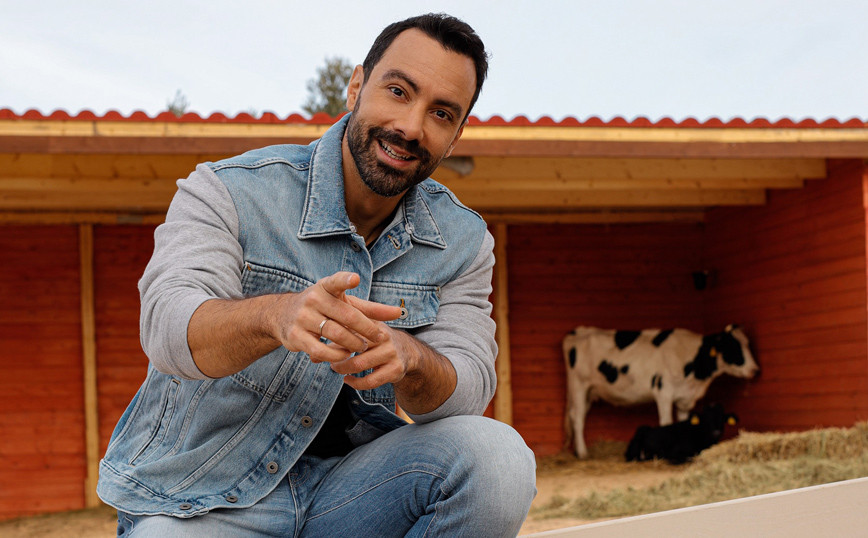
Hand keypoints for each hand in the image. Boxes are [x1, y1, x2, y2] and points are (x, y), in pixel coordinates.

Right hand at [272, 272, 400, 363]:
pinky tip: (345, 355)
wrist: (283, 315)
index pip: (335, 281)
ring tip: (362, 347)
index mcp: (325, 287)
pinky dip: (335, 355)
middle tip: (378, 337)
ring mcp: (302, 317)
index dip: (345, 280)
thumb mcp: (344, 303)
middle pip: (346, 315)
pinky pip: (320, 350)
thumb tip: (398, 312)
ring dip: (353, 343)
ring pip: (335, 334)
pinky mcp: (295, 336)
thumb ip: (371, 309)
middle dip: (366, 329)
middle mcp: (313, 299)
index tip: (355, 279)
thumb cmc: (324, 307)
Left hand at [327, 319, 408, 389]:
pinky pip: (370, 381)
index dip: (333, 337)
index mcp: (373, 323)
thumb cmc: (374, 340)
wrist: (406, 351)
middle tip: (330, 360)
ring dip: (343, 368)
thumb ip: (337, 340)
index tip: (321, 344)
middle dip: (336, 355)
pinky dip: (356, 383)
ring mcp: (391, 353)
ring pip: (359, 364)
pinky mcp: (395, 370)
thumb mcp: (361, 332)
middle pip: (352, 345)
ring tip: (336, 368)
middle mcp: (383, 336)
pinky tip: (348, 380)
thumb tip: (312, 356)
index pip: (349, 328)